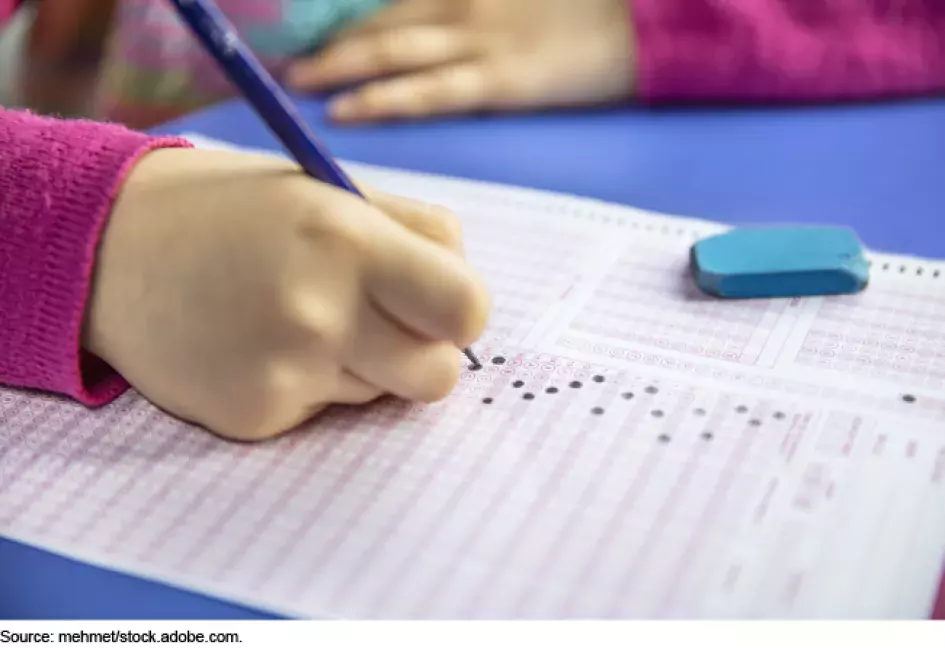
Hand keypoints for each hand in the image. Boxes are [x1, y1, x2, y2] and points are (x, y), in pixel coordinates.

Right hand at [83, 147, 490, 440]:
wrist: (110, 248)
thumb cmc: (235, 210)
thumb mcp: (328, 189)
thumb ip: (415, 231)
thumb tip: (469, 288)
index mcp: (349, 241)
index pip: (468, 311)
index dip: (462, 312)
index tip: (440, 304)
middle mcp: (321, 313)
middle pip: (439, 374)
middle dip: (423, 352)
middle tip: (380, 320)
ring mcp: (285, 372)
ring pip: (383, 394)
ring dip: (363, 365)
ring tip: (298, 319)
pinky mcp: (255, 416)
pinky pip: (325, 412)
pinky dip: (309, 385)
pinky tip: (260, 346)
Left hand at [285, 0, 635, 122]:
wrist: (646, 21)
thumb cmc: (588, 8)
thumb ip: (473, 7)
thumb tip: (436, 22)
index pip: (390, 5)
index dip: (344, 22)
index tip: (303, 37)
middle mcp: (460, 7)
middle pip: (377, 24)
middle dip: (326, 44)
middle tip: (277, 62)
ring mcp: (477, 43)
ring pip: (391, 53)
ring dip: (337, 68)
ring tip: (294, 84)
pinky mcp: (499, 81)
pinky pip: (429, 92)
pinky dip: (384, 99)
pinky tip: (346, 110)